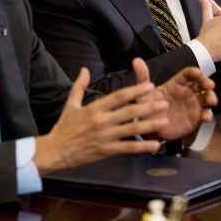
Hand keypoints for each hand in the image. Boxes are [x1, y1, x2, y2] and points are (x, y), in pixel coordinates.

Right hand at [34, 67, 168, 174]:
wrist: (55, 151)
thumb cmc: (64, 127)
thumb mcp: (70, 104)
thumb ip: (79, 86)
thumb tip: (84, 69)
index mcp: (94, 108)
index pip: (118, 96)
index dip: (135, 90)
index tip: (149, 86)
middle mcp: (101, 121)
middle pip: (129, 111)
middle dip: (148, 106)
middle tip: (164, 102)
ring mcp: (105, 136)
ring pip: (131, 129)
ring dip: (150, 125)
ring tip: (164, 121)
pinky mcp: (106, 151)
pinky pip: (128, 148)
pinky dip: (142, 147)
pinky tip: (155, 145)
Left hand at [133, 58, 216, 140]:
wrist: (151, 128)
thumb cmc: (149, 108)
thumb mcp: (144, 94)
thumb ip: (142, 78)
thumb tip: (136, 60)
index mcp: (176, 84)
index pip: (187, 74)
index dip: (193, 72)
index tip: (197, 72)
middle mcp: (187, 92)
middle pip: (201, 83)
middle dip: (207, 82)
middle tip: (209, 85)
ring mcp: (193, 105)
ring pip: (206, 97)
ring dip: (211, 97)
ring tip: (211, 100)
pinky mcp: (196, 118)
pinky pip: (205, 114)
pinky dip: (208, 115)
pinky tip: (206, 117)